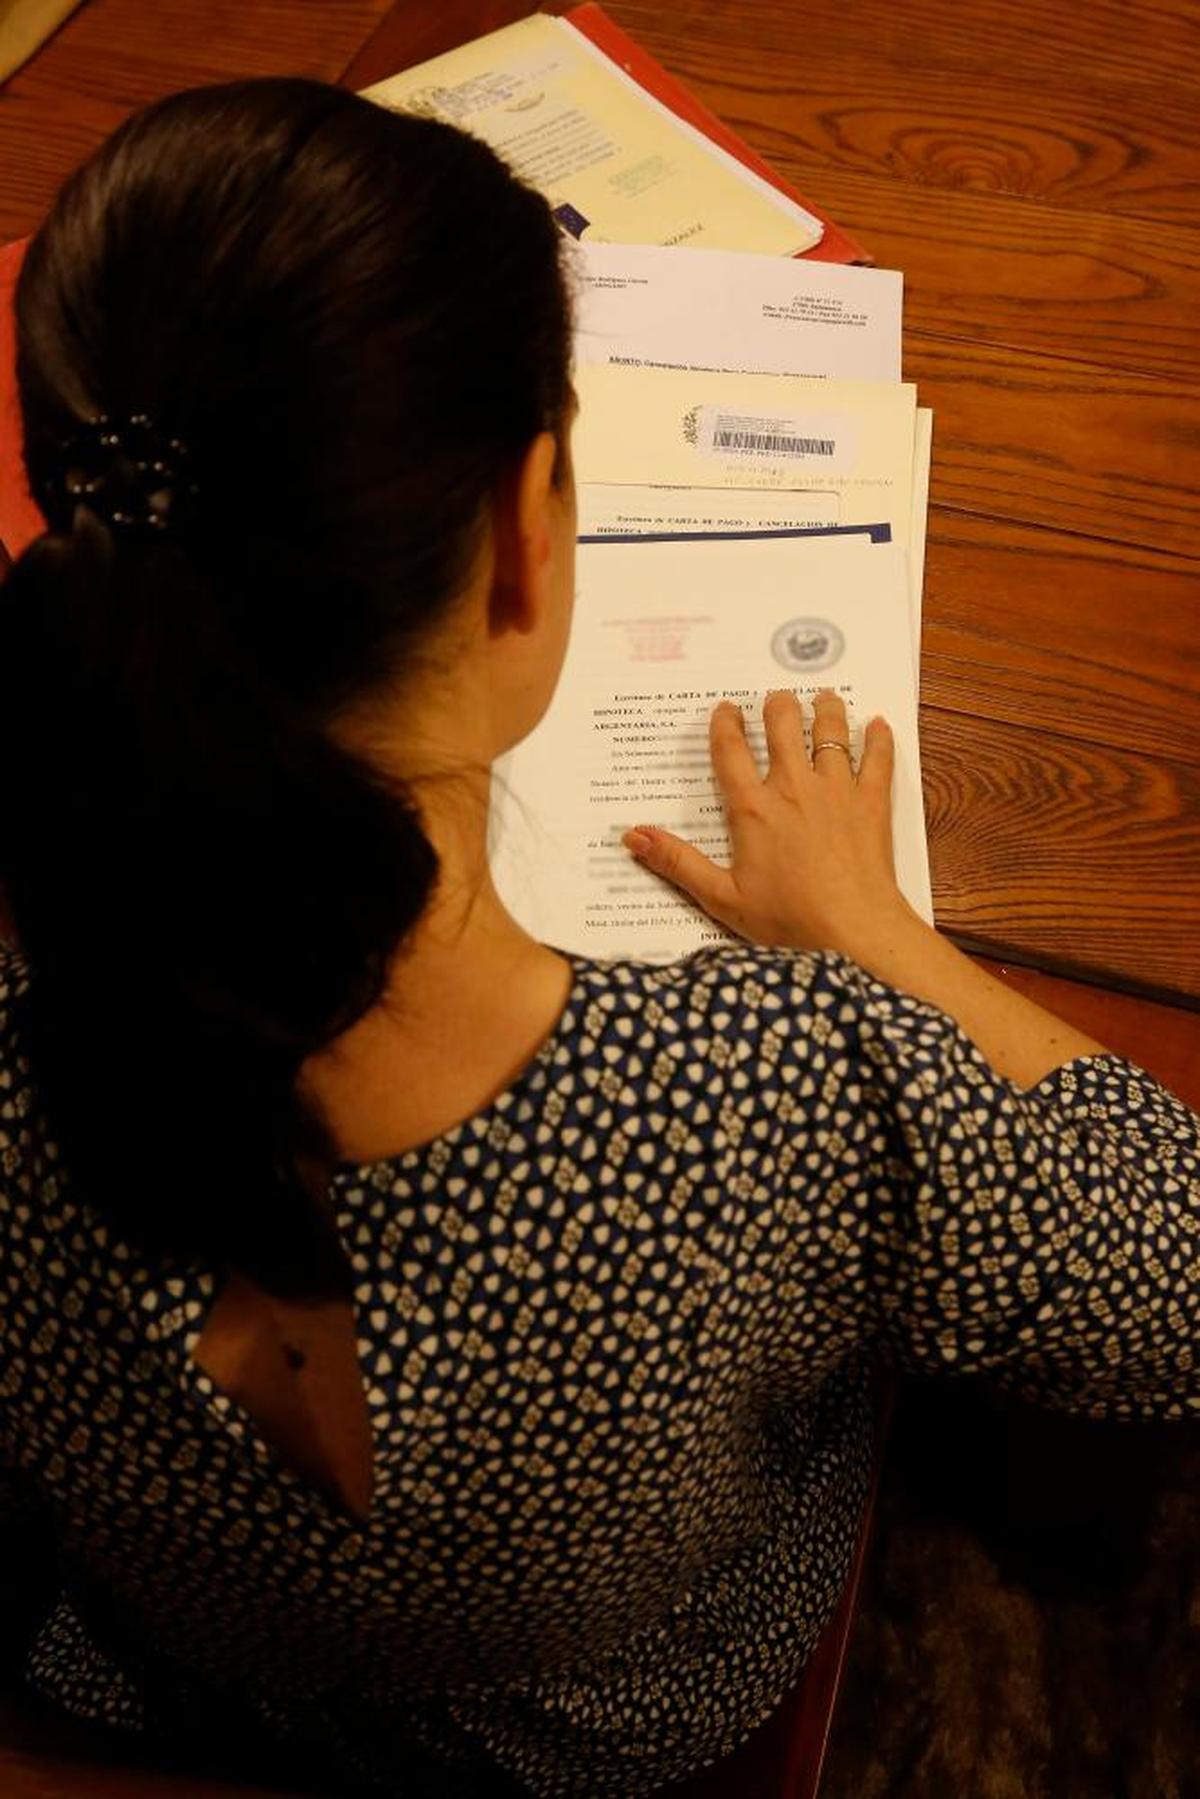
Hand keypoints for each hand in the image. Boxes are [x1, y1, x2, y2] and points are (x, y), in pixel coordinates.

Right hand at [622, 689, 915, 960]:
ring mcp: (837, 791)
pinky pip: (878, 759)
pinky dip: (878, 738)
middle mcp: (794, 788)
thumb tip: (633, 837)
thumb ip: (677, 862)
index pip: (732, 750)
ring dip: (826, 710)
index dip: (726, 724)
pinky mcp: (872, 803)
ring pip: (831, 732)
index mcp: (753, 809)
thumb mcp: (722, 897)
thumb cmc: (788, 920)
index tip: (726, 709)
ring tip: (824, 699)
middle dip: (778, 706)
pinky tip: (878, 725)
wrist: (853, 932)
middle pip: (784, 726)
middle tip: (777, 700)